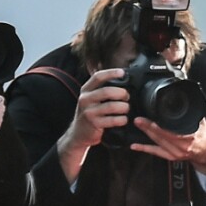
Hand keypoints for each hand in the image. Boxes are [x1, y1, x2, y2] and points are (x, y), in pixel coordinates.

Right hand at [57, 68, 128, 182]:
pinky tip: (123, 119)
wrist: (78, 133)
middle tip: (127, 96)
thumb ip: (102, 89)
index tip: (123, 72)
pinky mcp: (94, 123)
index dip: (111, 73)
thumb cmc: (90, 113)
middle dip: (121, 93)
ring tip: (126, 109)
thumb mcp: (91, 99)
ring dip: (123, 107)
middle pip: (107, 91)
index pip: (98, 77)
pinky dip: (121, 119)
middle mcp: (85, 99)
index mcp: (86, 90)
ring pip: (111, 106)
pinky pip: (112, 120)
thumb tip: (121, 79)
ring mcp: (89, 112)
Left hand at [130, 116, 205, 180]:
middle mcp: (182, 147)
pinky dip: (144, 148)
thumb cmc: (204, 136)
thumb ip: (192, 112)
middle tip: (138, 119)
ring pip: (157, 142)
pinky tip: (134, 145)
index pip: (171, 131)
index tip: (150, 119)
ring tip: (137, 125)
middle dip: (148, 127)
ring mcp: (175, 153)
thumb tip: (186, 98)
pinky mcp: (171, 157)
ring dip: (146, 134)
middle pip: (161, 136)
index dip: (159, 126)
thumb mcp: (201, 122)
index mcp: (190, 137)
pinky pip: (156, 152)